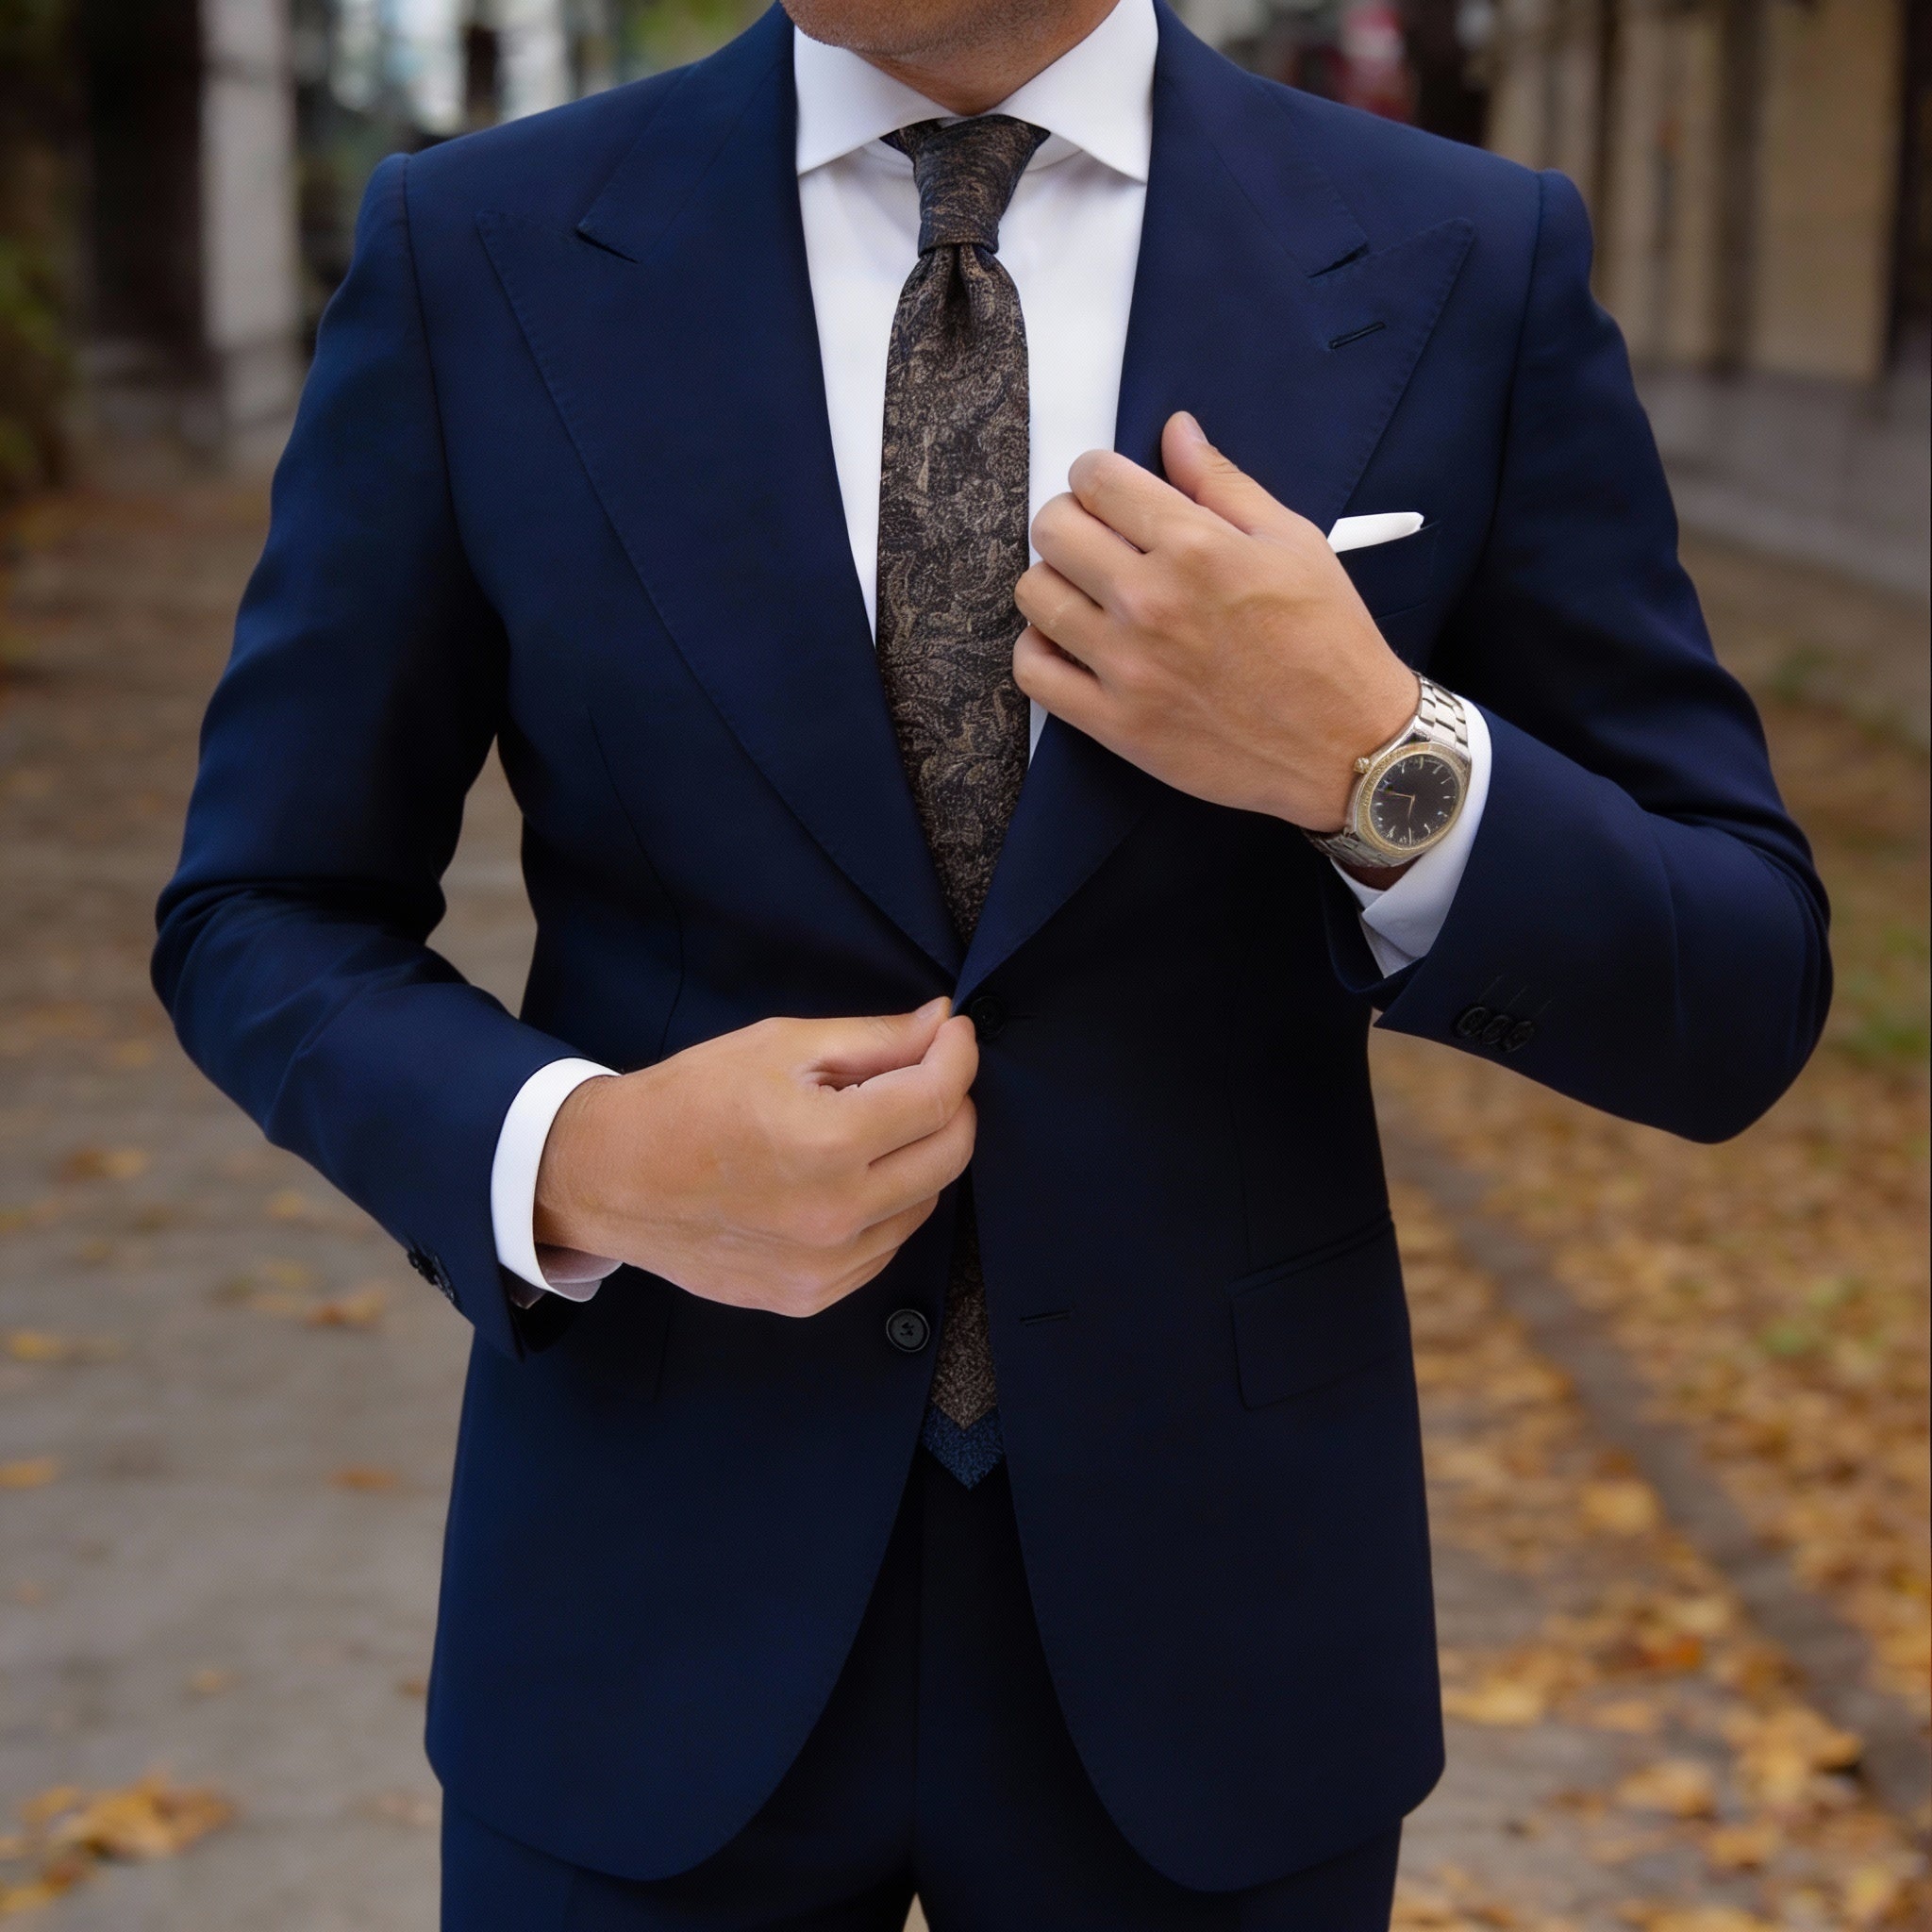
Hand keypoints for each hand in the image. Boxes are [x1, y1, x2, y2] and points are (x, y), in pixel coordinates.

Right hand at [534, 1001, 978, 1316]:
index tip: (951, 1034)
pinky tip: (845, 1177)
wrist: (611, 1179)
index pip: (939, 1098)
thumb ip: (874, 1039)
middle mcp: (836, 1215)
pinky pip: (885, 1245)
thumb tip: (942, 1025)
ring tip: (869, 1126)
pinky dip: (885, 1206)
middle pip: (949, 1154)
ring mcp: (826, 1266)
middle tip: (923, 1073)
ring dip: (916, 1157)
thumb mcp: (780, 1045)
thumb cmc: (689, 1101)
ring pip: (924, 1203)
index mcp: (828, 1143)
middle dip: (949, 1103)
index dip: (956, 1055)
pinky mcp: (812, 1296)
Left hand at [1013, 411, 1419, 834]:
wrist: (1347, 745)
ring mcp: (1127, 666)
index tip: (1108, 490)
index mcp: (1195, 547)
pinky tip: (1071, 643)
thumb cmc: (1328, 642)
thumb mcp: (1293, 542)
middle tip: (1098, 539)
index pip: (1097, 480)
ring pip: (1036, 595)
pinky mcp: (1116, 723)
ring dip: (1053, 582)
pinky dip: (1039, 650)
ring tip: (1086, 592)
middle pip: (1053, 529)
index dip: (1096, 475)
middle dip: (1070, 520)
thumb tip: (1176, 432)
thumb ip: (1223, 484)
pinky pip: (1034, 672)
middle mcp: (1151, 602)